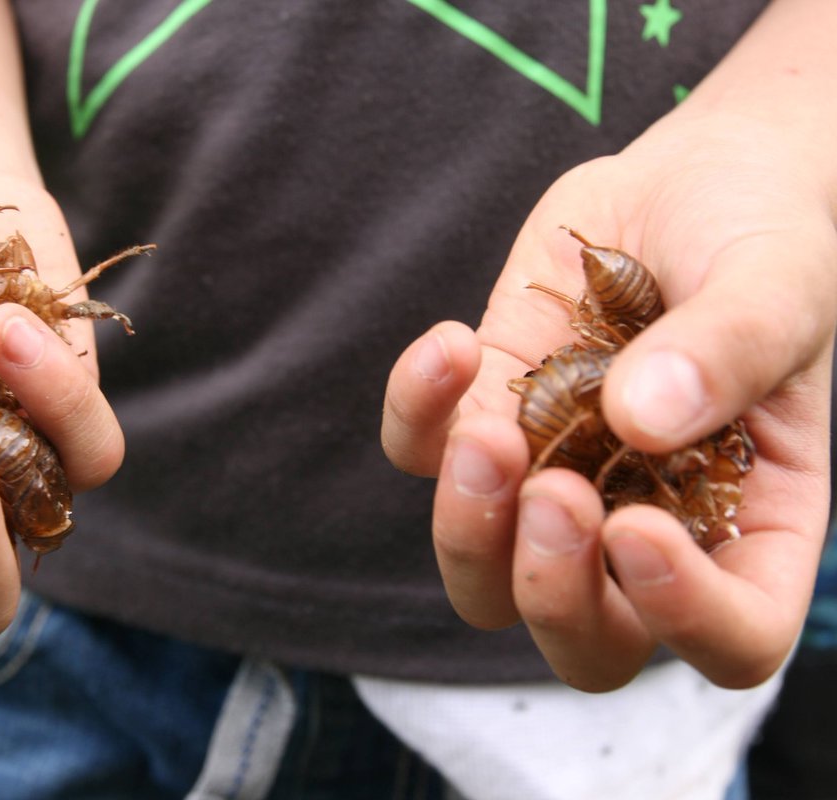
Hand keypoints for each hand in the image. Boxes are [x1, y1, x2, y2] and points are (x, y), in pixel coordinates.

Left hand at [382, 112, 835, 691]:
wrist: (687, 178)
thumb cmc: (764, 234)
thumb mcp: (779, 279)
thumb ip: (730, 347)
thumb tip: (638, 421)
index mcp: (748, 517)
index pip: (731, 640)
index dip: (681, 618)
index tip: (635, 530)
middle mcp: (646, 521)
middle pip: (585, 642)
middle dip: (551, 593)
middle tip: (554, 493)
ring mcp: (553, 476)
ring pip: (482, 575)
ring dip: (467, 527)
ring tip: (486, 433)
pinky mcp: (484, 415)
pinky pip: (418, 453)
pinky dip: (415, 413)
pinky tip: (451, 343)